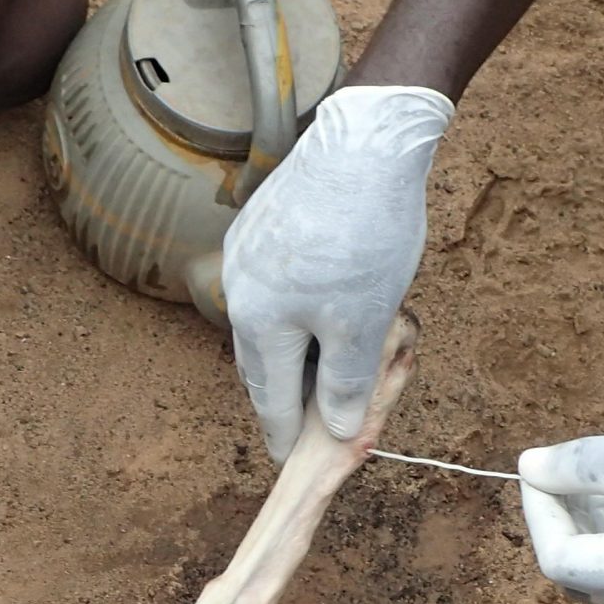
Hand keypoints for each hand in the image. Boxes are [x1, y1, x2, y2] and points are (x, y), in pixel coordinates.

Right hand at [222, 85, 453, 458]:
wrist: (365, 143)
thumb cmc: (364, 236)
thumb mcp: (363, 325)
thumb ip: (347, 385)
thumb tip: (340, 431)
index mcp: (257, 322)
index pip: (270, 398)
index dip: (286, 434)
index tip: (289, 460)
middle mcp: (239, 289)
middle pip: (262, 361)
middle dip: (286, 394)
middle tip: (303, 423)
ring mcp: (246, 252)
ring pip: (267, 321)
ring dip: (293, 349)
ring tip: (319, 369)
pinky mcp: (262, 223)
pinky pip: (273, 284)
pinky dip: (294, 309)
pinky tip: (321, 307)